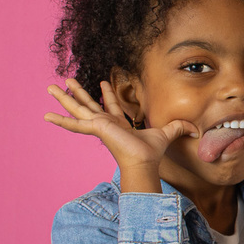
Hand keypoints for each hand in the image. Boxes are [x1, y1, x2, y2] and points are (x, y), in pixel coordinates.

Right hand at [44, 79, 196, 174]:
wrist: (144, 162)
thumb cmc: (152, 152)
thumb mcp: (168, 133)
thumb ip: (180, 128)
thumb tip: (196, 129)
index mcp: (120, 125)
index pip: (112, 106)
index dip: (106, 94)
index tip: (102, 82)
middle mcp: (106, 124)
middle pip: (88, 104)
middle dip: (78, 93)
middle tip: (66, 81)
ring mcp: (98, 126)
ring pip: (78, 108)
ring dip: (64, 98)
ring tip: (50, 88)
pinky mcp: (95, 129)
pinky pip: (74, 124)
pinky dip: (61, 120)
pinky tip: (47, 116)